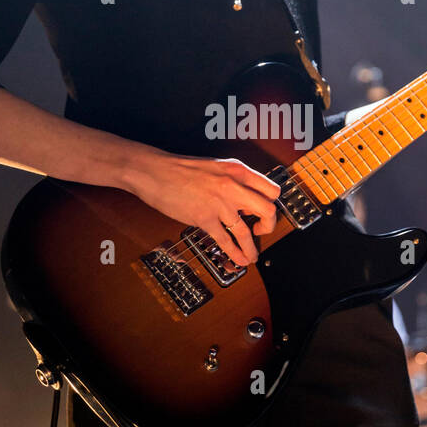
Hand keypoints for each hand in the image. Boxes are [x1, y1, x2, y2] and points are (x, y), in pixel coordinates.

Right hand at [125, 149, 280, 266]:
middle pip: (267, 210)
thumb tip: (245, 199)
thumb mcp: (216, 167)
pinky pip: (226, 241)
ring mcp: (220, 203)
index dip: (272, 204)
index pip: (271, 189)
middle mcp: (233, 186)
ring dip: (252, 248)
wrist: (154, 172)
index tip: (266, 212)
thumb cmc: (180, 169)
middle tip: (262, 231)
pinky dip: (235, 254)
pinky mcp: (204, 218)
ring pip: (247, 232)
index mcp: (238, 170)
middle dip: (269, 226)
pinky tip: (238, 260)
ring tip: (252, 256)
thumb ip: (233, 181)